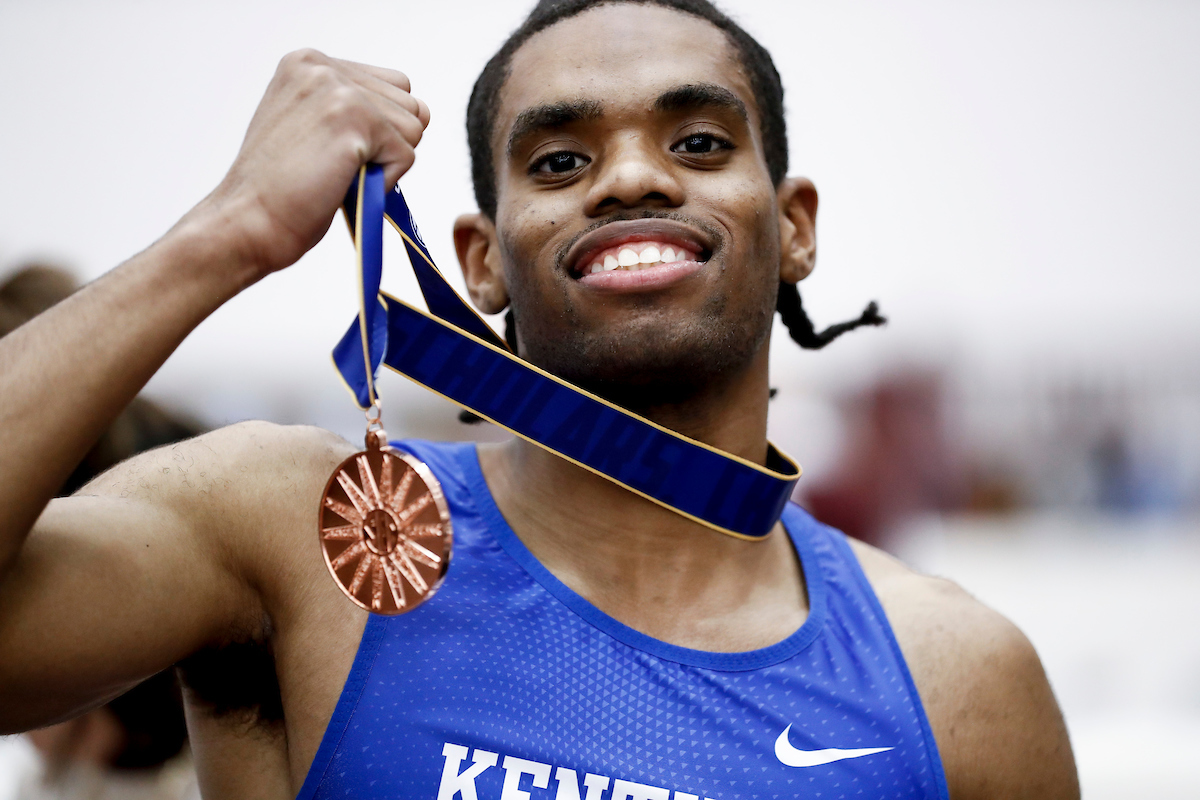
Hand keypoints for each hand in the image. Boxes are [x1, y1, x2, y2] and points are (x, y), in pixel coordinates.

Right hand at [196, 49, 429, 280]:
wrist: (247, 222)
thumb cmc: (281, 190)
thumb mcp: (314, 128)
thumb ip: (358, 108)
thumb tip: (423, 114)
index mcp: (309, 62)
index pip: (392, 86)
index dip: (379, 131)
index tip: (333, 151)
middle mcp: (323, 66)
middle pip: (409, 105)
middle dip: (385, 146)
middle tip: (333, 168)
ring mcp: (338, 89)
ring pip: (412, 129)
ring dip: (384, 164)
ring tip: (335, 175)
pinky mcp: (355, 120)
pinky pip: (406, 155)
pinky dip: (384, 182)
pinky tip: (340, 186)